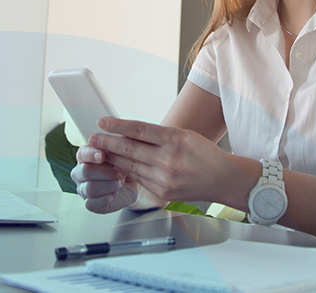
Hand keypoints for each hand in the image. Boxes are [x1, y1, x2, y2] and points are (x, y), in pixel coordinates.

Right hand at [71, 144, 138, 213]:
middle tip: (120, 173)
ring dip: (109, 185)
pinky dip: (106, 199)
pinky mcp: (90, 203)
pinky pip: (91, 203)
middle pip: (85, 171)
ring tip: (120, 183)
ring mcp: (83, 188)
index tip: (102, 156)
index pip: (83, 153)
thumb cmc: (127, 165)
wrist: (134, 185)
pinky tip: (114, 193)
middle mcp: (80, 172)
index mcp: (86, 155)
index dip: (91, 154)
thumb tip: (116, 137)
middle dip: (106, 172)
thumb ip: (118, 142)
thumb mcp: (125, 151)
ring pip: (89, 188)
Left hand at [89, 117, 240, 204]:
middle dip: (107, 144)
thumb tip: (128, 132)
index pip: (139, 130)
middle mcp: (169, 159)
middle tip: (92, 139)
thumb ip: (158, 135)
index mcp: (176, 139)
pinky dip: (125, 173)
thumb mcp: (184, 135)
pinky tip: (115, 167)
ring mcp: (165, 178)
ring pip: (130, 166)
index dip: (117, 126)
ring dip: (112, 159)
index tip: (102, 122)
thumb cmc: (203, 154)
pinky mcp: (162, 193)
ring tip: (99, 153)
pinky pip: (138, 180)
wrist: (223, 179)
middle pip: (130, 149)